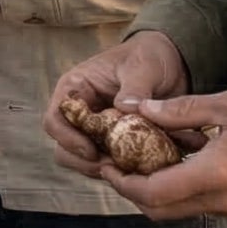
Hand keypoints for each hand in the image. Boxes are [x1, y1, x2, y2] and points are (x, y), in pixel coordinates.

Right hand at [45, 32, 190, 178]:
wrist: (171, 63)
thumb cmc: (148, 56)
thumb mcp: (143, 66)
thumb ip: (134, 87)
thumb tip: (124, 108)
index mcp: (76, 89)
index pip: (55, 120)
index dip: (68, 139)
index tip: (92, 151)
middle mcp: (80, 112)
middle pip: (64, 148)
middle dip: (84, 161)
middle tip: (113, 166)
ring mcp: (96, 130)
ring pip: (83, 161)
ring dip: (101, 169)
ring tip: (127, 168)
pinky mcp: (113, 143)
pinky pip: (107, 164)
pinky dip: (119, 170)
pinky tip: (138, 168)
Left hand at [103, 89, 226, 223]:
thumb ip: (181, 110)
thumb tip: (139, 107)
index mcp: (216, 176)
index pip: (154, 194)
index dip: (124, 185)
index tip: (108, 168)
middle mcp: (225, 203)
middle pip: (164, 211)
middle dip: (137, 192)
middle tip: (123, 167)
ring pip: (187, 210)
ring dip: (166, 191)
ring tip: (156, 160)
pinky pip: (211, 208)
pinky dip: (192, 191)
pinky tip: (194, 165)